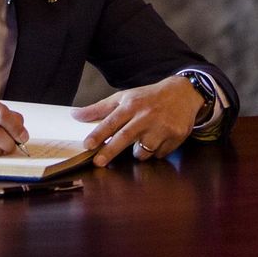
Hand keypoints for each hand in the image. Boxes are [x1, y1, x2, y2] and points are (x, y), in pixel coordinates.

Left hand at [75, 75, 203, 166]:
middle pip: (125, 137)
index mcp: (131, 105)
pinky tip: (158, 138)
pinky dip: (155, 151)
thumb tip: (74, 115)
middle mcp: (146, 116)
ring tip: (142, 139)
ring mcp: (162, 127)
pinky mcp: (175, 137)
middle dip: (110, 151)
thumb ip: (99, 108)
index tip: (87, 145)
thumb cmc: (147, 97)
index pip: (111, 121)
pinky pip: (158, 154)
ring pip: (142, 152)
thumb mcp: (123, 97)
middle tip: (97, 162)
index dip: (98, 134)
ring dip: (138, 152)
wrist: (182, 94)